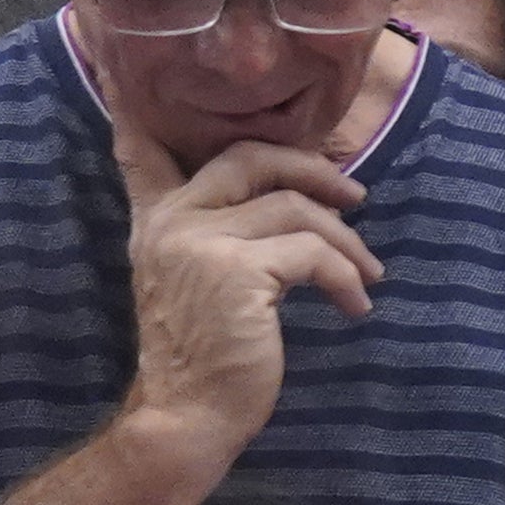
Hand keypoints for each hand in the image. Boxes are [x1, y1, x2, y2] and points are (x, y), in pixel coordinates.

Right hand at [110, 107, 372, 459]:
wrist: (189, 417)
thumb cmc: (211, 353)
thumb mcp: (205, 282)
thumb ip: (223, 234)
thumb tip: (301, 198)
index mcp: (157, 220)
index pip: (146, 154)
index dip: (145, 117)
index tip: (137, 88)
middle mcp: (171, 221)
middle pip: (250, 156)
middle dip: (314, 168)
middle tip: (358, 198)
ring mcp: (199, 241)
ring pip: (298, 209)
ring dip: (347, 243)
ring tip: (367, 276)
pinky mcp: (236, 270)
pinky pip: (314, 252)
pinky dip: (346, 277)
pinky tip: (355, 306)